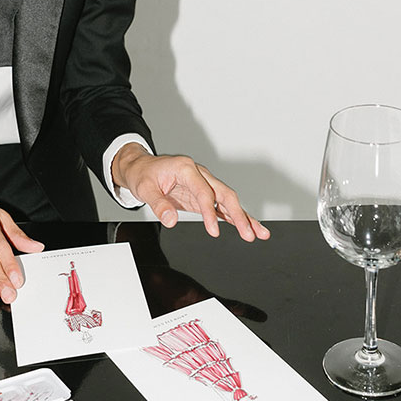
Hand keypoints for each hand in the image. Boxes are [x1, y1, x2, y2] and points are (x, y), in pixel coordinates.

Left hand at [112, 144, 270, 240]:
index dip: (210, 212)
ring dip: (244, 217)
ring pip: (229, 200)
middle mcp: (199, 174)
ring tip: (259, 233)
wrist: (141, 167)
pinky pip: (222, 206)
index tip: (214, 231)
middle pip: (225, 194)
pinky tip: (247, 228)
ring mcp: (204, 184)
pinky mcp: (203, 194)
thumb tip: (170, 220)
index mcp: (186, 169)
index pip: (205, 192)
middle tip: (249, 233)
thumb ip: (158, 204)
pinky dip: (235, 217)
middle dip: (239, 215)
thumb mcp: (145, 188)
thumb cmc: (144, 174)